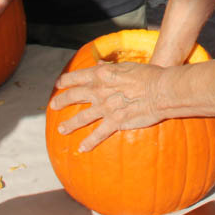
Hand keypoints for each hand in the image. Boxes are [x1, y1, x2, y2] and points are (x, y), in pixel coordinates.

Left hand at [49, 62, 164, 151]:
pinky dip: (88, 142)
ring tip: (61, 130)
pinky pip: (98, 134)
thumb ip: (109, 68)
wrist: (161, 90)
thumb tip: (98, 65)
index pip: (77, 76)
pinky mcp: (115, 122)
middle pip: (74, 96)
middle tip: (53, 106)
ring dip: (69, 124)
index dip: (66, 80)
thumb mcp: (126, 66)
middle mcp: (100, 90)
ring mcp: (106, 108)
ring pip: (81, 117)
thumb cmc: (148, 75)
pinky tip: (81, 149)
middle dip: (61, 101)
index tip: (59, 84)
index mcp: (102, 74)